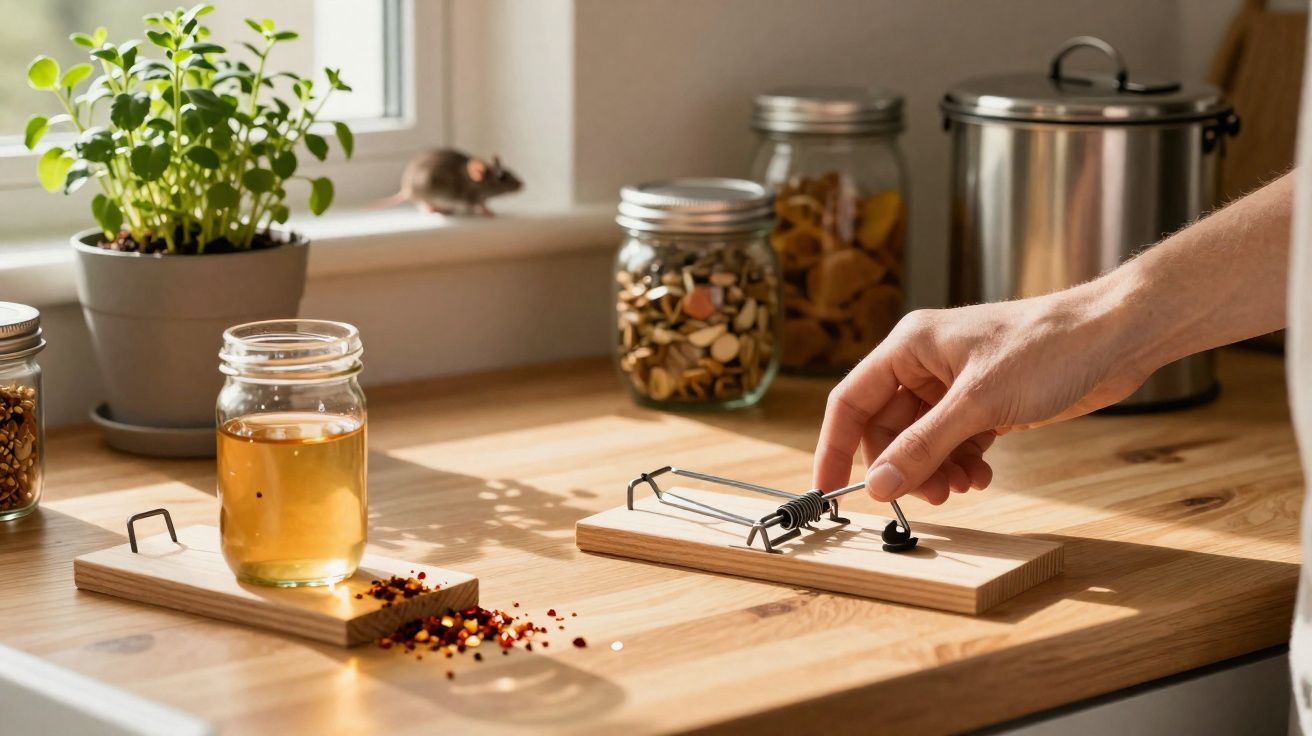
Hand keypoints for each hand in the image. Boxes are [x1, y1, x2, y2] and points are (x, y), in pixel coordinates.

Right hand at [812, 287, 1150, 504]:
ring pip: (921, 440)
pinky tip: (980, 476)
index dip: (836, 447)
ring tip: (961, 486)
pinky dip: (960, 464)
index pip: (851, 400)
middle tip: (923, 497)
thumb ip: (923, 446)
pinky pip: (953, 443)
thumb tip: (879, 483)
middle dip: (902, 466)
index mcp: (909, 347)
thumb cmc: (1048, 347)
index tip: (828, 489)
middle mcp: (925, 365)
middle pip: (887, 427)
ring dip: (934, 470)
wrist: (1115, 338)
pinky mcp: (985, 403)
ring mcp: (955, 385)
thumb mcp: (978, 403)